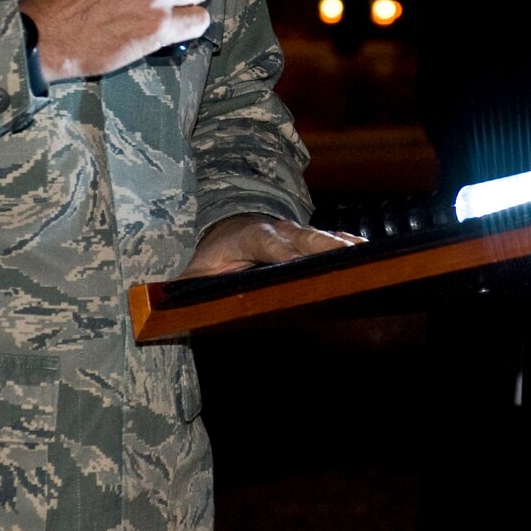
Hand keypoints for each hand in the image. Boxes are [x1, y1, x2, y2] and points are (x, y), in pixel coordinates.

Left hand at [177, 213, 365, 277]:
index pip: (273, 244)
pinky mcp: (314, 237)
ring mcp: (300, 231)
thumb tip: (160, 307)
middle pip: (309, 237)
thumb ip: (186, 287)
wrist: (234, 222)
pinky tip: (370, 254)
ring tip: (370, 256)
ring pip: (327, 236)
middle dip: (329, 246)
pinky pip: (336, 240)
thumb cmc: (216, 251)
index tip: (302, 260)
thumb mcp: (197, 268)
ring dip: (347, 246)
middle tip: (351, 256)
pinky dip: (353, 246)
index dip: (288, 251)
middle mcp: (282, 229)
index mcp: (253, 235)